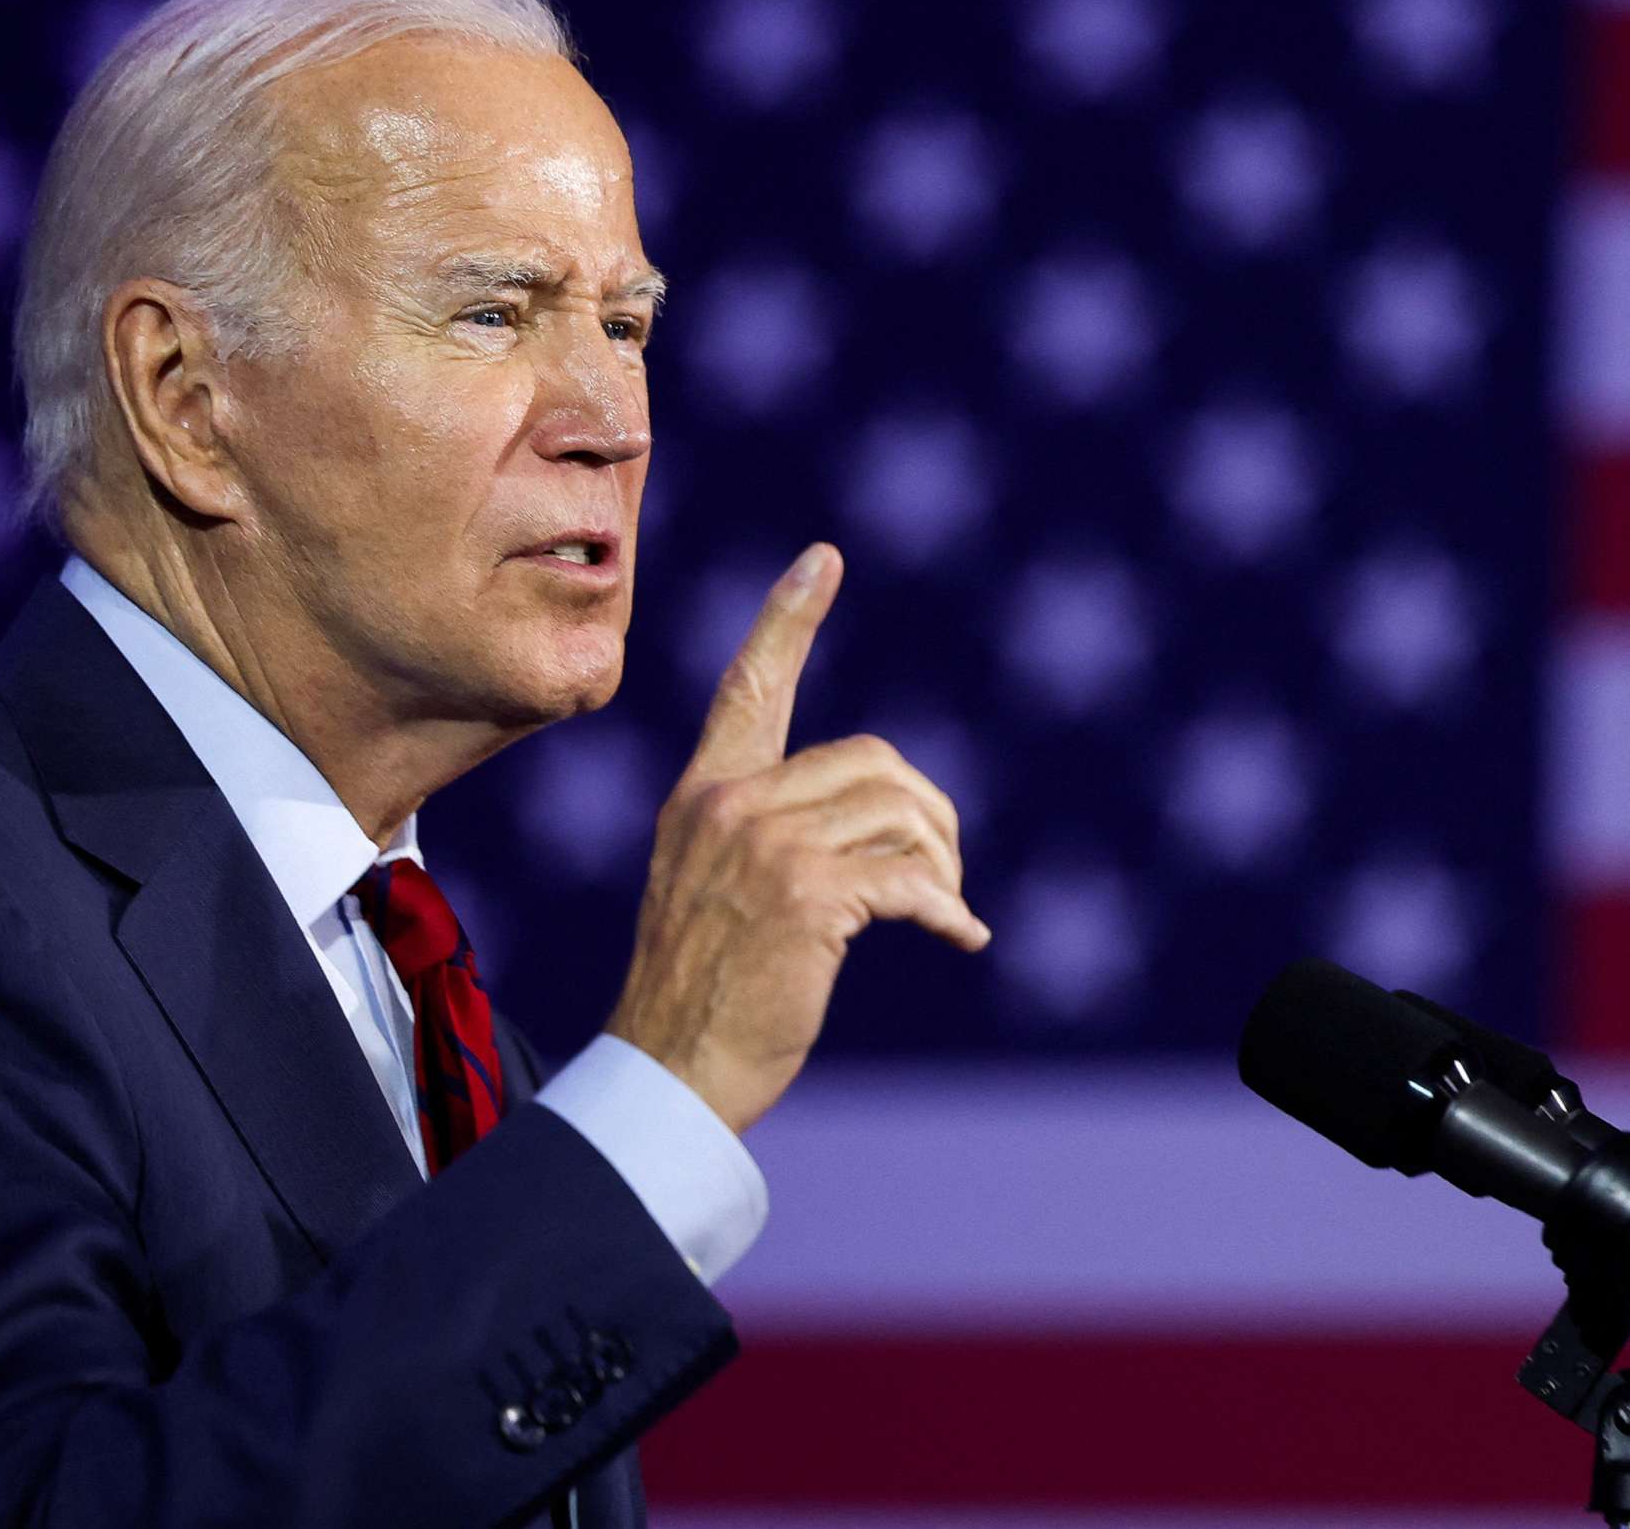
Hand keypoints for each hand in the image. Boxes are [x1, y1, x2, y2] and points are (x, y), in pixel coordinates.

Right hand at [606, 542, 988, 1133]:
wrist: (669, 1072)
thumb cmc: (702, 999)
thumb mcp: (715, 893)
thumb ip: (771, 841)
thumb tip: (887, 831)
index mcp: (703, 797)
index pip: (748, 689)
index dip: (787, 620)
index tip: (824, 558)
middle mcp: (728, 805)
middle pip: (873, 762)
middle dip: (930, 818)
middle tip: (943, 879)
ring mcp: (765, 845)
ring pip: (901, 814)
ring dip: (942, 868)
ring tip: (943, 913)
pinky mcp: (805, 893)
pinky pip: (910, 878)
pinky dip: (947, 910)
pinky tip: (961, 938)